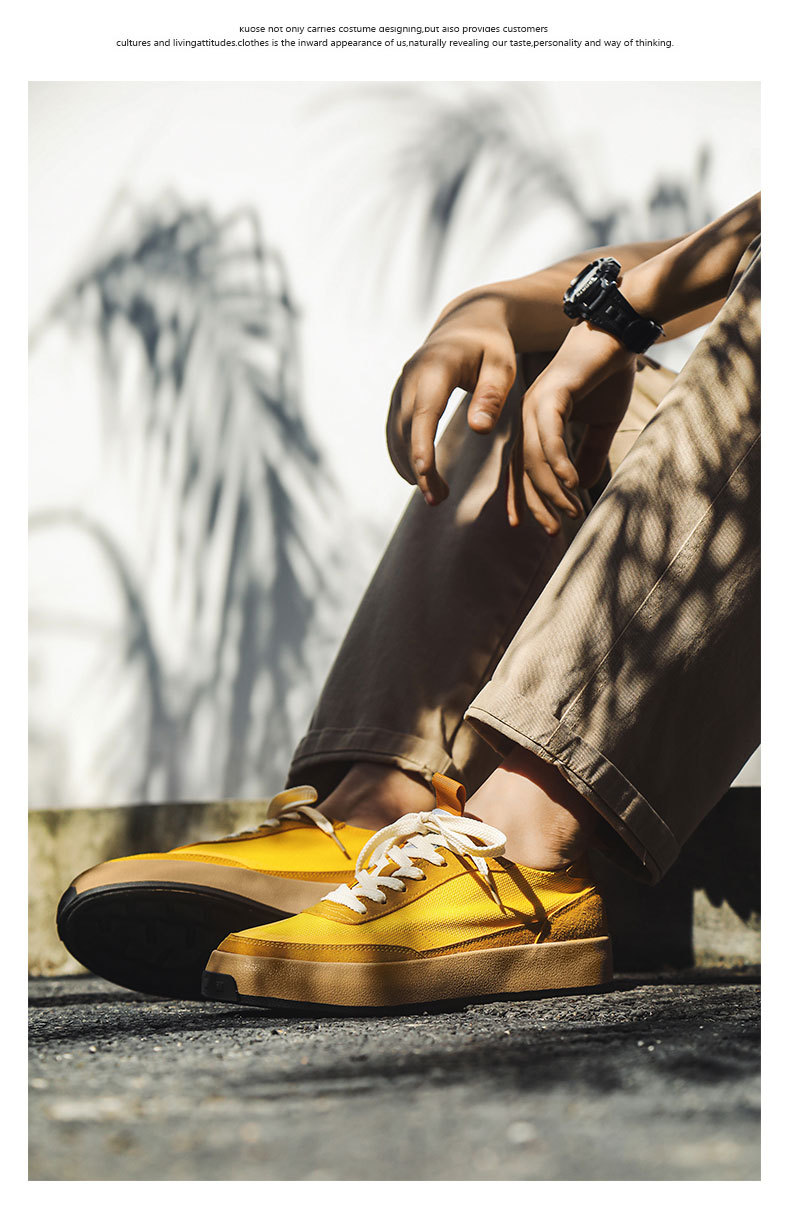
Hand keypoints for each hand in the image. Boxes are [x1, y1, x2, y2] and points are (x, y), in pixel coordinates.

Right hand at [387, 291, 517, 503]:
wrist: (467, 323)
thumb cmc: (491, 347)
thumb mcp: (503, 367)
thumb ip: (492, 396)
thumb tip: (479, 431)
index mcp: (437, 367)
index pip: (425, 412)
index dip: (422, 445)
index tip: (425, 475)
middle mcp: (411, 377)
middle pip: (407, 429)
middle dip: (418, 467)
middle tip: (439, 500)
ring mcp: (401, 387)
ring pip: (396, 433)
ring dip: (409, 466)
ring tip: (434, 496)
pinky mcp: (400, 397)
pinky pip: (395, 430)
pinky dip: (403, 455)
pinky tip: (417, 478)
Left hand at [508, 323, 635, 532]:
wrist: (619, 334)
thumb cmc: (609, 375)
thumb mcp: (601, 424)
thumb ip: (590, 453)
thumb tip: (585, 486)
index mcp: (536, 422)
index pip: (523, 468)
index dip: (524, 499)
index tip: (529, 528)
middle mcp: (529, 414)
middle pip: (525, 469)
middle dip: (538, 504)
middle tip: (555, 531)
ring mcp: (536, 402)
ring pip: (536, 457)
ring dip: (553, 489)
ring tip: (571, 511)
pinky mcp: (552, 392)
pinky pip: (549, 434)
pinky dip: (558, 461)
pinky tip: (572, 483)